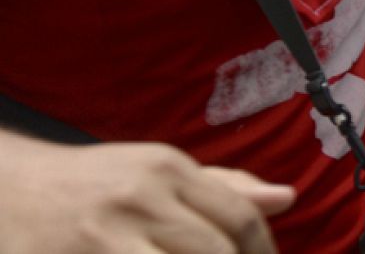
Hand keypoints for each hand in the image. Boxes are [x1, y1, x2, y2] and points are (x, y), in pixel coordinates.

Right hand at [0, 136, 293, 252]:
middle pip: (217, 251)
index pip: (238, 217)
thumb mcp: (154, 173)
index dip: (262, 252)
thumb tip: (286, 198)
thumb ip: (222, 188)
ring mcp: (106, 237)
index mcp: (166, 168)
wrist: (9, 190)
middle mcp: (140, 197)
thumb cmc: (93, 184)